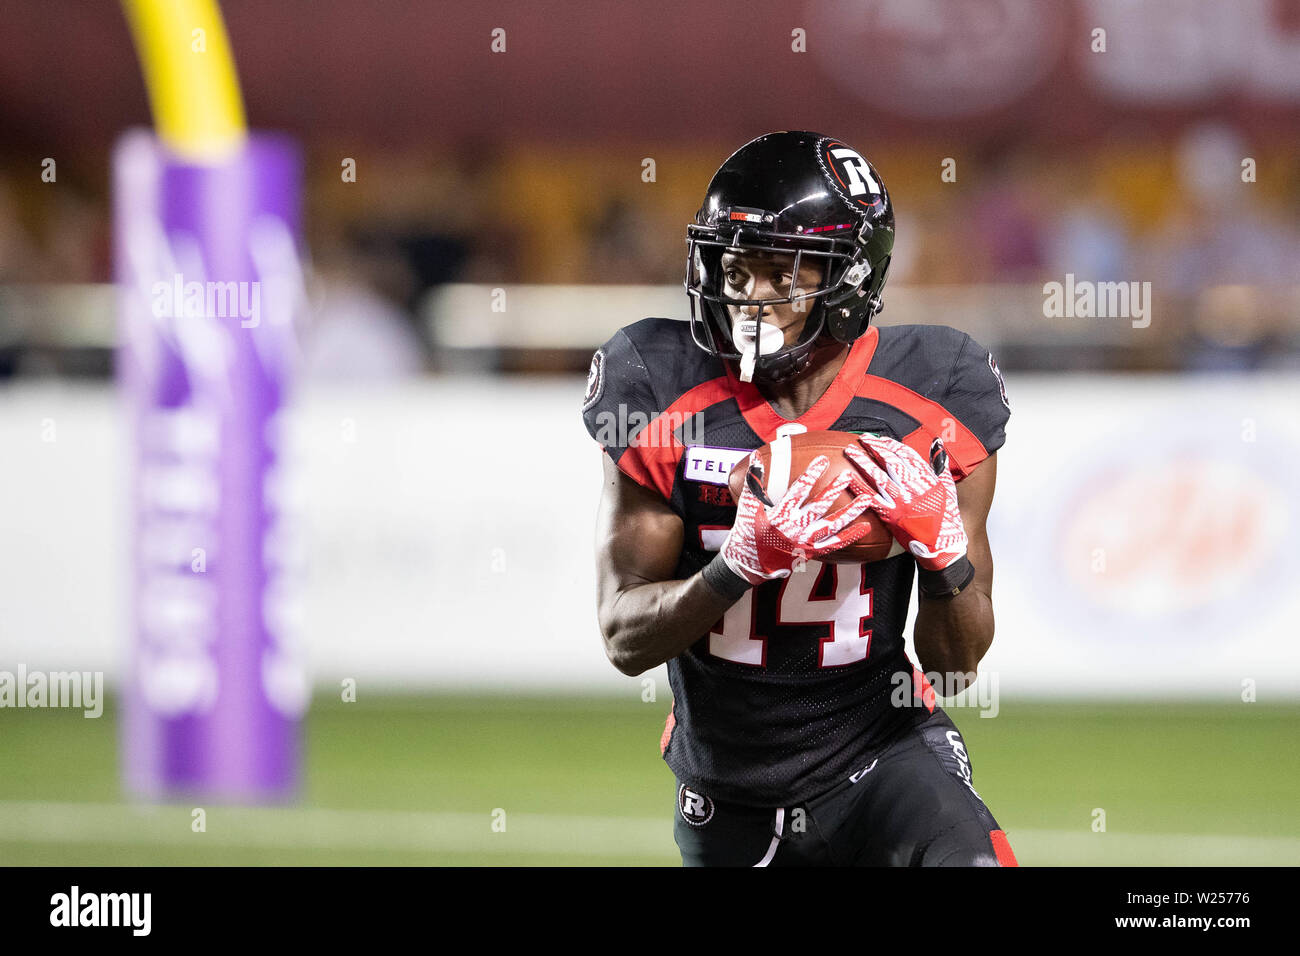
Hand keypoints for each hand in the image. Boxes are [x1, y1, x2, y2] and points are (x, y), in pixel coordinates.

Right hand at [720, 455, 876, 585]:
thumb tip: (757, 458)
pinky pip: (836, 544)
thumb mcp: (746, 505)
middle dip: (835, 489)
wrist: (748, 563)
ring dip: (851, 511)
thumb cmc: (747, 531)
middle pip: (819, 506)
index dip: (811, 474)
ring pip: (833, 525)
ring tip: (867, 499)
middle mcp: (794, 528)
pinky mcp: (812, 552)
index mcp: (779, 514)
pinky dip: (851, 536)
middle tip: (847, 475)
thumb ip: (754, 481)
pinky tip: (866, 527)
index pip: (798, 490)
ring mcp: (805, 542)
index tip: (823, 460)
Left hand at [844, 434, 967, 570]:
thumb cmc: (946, 517)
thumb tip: (936, 443)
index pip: (907, 455)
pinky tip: (848, 479)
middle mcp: (914, 488)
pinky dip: (860, 487)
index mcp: (927, 479)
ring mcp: (902, 502)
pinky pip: (872, 499)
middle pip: (891, 462)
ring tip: (850, 452)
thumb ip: (940, 464)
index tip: (880, 439)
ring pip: (879, 477)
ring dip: (863, 462)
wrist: (942, 544)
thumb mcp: (948, 487)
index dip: (892, 445)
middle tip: (863, 438)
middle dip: (875, 447)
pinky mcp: (892, 516)